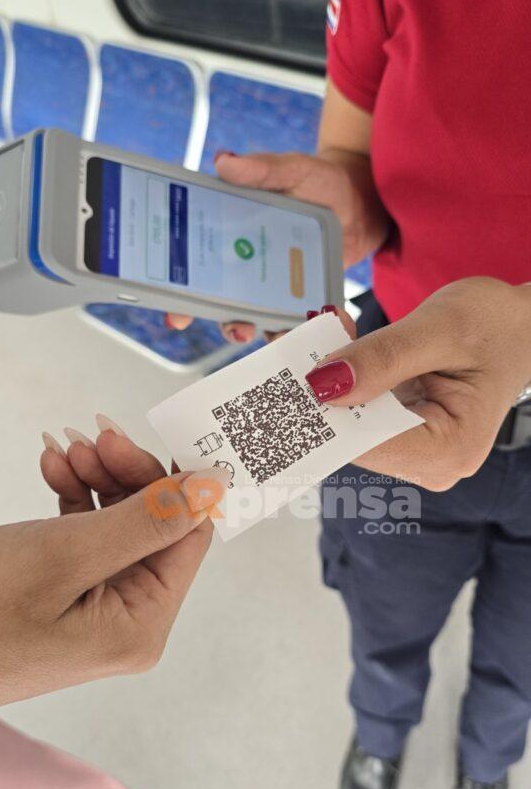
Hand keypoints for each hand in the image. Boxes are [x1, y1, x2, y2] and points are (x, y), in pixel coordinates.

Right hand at [0, 418, 228, 715]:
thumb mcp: (65, 556)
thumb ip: (146, 520)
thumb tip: (212, 488)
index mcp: (140, 626)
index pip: (186, 535)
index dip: (172, 478)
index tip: (145, 431)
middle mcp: (126, 625)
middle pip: (153, 527)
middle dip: (127, 473)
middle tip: (93, 433)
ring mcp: (93, 613)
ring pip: (117, 527)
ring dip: (97, 479)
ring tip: (63, 447)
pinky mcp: (61, 600)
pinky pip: (83, 540)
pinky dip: (71, 500)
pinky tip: (50, 467)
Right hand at [166, 149, 388, 342]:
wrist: (362, 202)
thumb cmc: (323, 181)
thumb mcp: (293, 170)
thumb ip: (262, 169)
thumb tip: (225, 162)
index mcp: (231, 235)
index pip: (196, 267)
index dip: (181, 294)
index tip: (177, 313)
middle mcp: (247, 266)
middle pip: (223, 304)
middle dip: (225, 323)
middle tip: (237, 329)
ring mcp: (274, 287)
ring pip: (258, 321)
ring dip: (265, 335)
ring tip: (281, 337)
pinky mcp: (302, 299)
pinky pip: (294, 324)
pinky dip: (301, 334)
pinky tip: (312, 334)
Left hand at [305, 278, 530, 490]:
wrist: (524, 326)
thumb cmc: (496, 325)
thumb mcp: (438, 329)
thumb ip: (381, 358)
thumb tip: (322, 386)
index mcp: (447, 450)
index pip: (362, 443)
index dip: (319, 412)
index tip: (282, 377)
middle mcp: (431, 463)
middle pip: (351, 437)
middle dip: (320, 391)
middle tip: (296, 342)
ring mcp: (416, 452)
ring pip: (350, 423)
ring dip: (328, 381)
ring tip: (321, 335)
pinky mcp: (404, 434)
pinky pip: (360, 412)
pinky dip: (345, 380)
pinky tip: (337, 347)